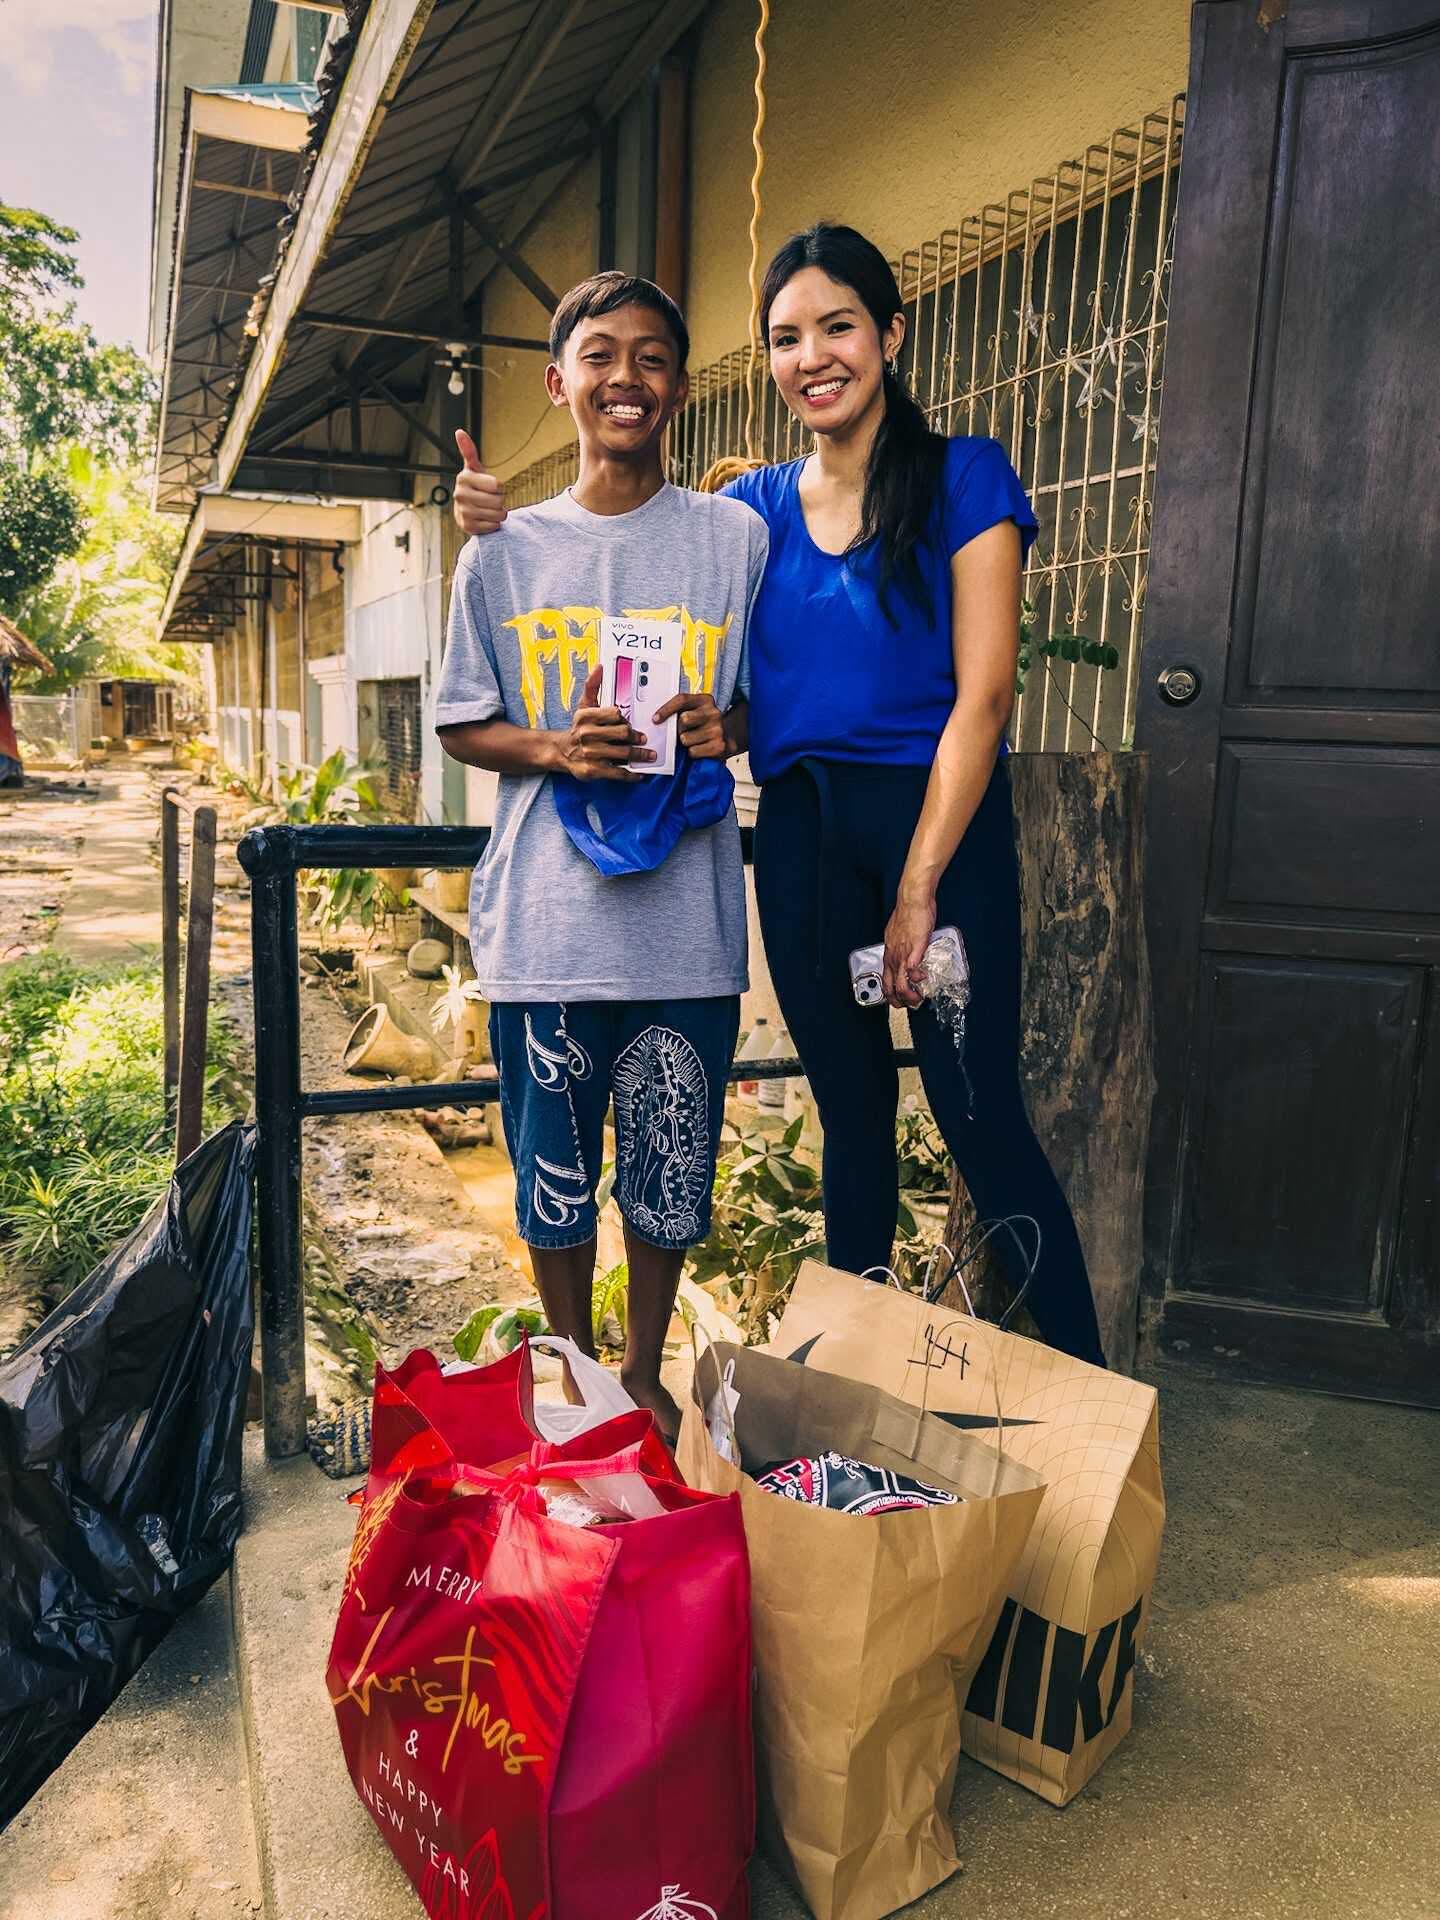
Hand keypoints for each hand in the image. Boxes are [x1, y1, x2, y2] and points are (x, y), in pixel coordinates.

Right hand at [453, 429, 505, 535]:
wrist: (467, 511)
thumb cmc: (475, 486)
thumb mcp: (474, 468)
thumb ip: (469, 451)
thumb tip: (459, 431)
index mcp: (463, 478)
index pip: (496, 485)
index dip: (499, 487)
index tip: (491, 487)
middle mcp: (460, 495)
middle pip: (498, 501)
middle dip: (500, 501)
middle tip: (491, 500)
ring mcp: (463, 512)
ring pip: (497, 515)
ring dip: (499, 514)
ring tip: (490, 510)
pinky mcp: (467, 527)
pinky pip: (493, 526)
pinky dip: (494, 525)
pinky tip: (486, 520)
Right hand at [558, 666, 652, 781]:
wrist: (561, 751)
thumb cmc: (579, 727)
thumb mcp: (583, 705)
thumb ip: (592, 686)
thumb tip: (599, 666)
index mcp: (585, 716)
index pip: (614, 713)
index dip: (624, 718)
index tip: (629, 722)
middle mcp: (586, 735)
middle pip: (622, 733)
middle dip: (636, 736)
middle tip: (644, 739)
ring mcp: (590, 754)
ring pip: (623, 753)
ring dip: (640, 755)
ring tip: (650, 755)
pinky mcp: (593, 771)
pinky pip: (618, 773)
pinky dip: (631, 775)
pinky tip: (639, 774)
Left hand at [652, 689, 727, 759]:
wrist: (730, 737)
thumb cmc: (706, 724)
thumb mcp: (697, 710)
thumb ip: (681, 710)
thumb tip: (657, 719)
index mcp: (705, 700)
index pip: (682, 700)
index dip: (666, 709)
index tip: (655, 719)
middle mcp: (713, 713)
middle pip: (683, 720)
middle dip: (678, 729)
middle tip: (683, 732)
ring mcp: (717, 730)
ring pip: (685, 738)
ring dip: (685, 743)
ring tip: (694, 740)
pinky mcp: (718, 746)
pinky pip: (693, 751)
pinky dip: (692, 752)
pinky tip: (700, 748)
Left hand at [882, 892, 936, 1008]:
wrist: (912, 900)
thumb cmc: (908, 914)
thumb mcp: (899, 935)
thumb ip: (902, 947)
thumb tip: (907, 955)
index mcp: (889, 954)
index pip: (885, 981)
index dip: (891, 995)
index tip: (899, 1000)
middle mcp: (892, 957)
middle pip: (890, 989)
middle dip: (900, 1002)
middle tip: (910, 1004)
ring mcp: (902, 955)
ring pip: (900, 985)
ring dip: (910, 996)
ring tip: (918, 998)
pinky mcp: (914, 950)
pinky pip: (912, 971)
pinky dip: (918, 979)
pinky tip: (923, 978)